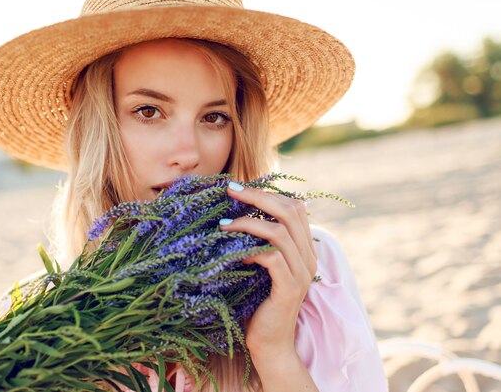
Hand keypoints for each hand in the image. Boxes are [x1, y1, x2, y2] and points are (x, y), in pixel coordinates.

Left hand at [219, 182, 316, 361]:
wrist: (269, 344)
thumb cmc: (257, 302)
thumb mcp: (260, 266)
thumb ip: (259, 242)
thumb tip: (238, 212)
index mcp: (304, 248)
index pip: (295, 207)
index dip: (269, 193)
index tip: (240, 188)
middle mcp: (308, 257)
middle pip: (290, 211)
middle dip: (258, 196)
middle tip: (231, 191)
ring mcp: (302, 273)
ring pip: (279, 232)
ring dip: (248, 222)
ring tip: (223, 224)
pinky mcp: (289, 288)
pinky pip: (272, 258)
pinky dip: (251, 249)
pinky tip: (234, 252)